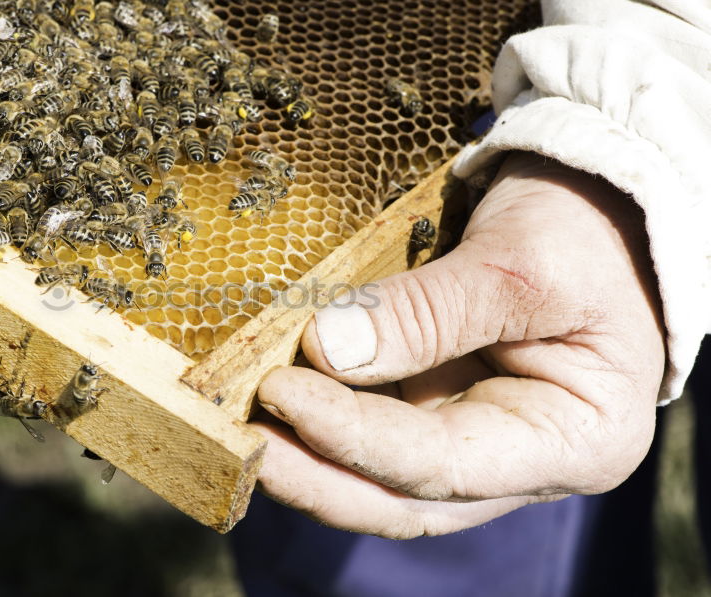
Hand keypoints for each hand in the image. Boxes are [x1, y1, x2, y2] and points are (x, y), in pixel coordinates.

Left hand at [251, 152, 664, 536]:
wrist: (596, 199)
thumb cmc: (586, 228)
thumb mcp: (519, 262)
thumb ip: (429, 313)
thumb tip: (326, 350)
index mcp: (574, 442)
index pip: (444, 466)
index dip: (355, 438)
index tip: (282, 393)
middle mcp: (518, 459)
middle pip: (402, 498)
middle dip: (315, 476)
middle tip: (239, 441)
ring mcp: (471, 436)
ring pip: (376, 475)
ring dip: (306, 454)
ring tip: (237, 419)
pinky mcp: (435, 405)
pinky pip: (369, 424)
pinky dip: (320, 416)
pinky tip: (271, 394)